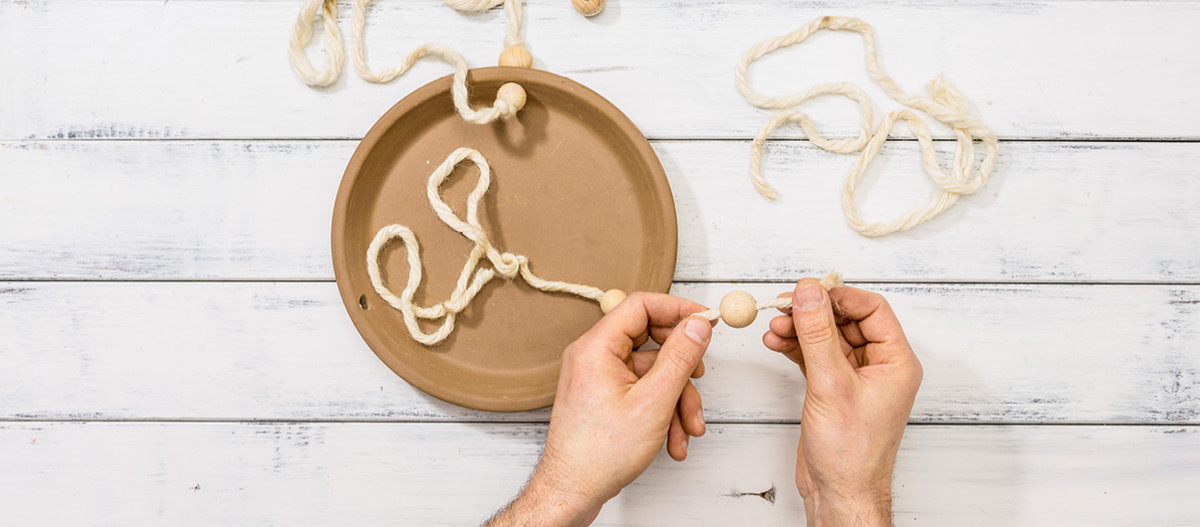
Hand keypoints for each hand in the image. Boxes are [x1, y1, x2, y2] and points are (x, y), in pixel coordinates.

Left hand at [486, 293, 712, 526]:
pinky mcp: (604, 397)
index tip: (706, 320)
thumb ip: (679, 358)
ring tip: (688, 429)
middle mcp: (594, 356)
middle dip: (682, 368)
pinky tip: (672, 440)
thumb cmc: (598, 453)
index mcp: (597, 347)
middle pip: (651, 341)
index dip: (678, 309)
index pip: (641, 305)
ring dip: (676, 400)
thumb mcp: (652, 402)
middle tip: (701, 376)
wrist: (572, 491)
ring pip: (651, 372)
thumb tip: (697, 325)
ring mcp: (598, 377)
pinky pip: (641, 391)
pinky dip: (661, 412)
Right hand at [763, 279, 921, 525]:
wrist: (839, 493)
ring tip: (774, 328)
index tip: (808, 290)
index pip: (872, 310)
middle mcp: (879, 367)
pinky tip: (775, 343)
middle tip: (784, 307)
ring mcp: (855, 379)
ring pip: (827, 338)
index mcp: (896, 362)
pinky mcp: (833, 390)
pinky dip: (795, 347)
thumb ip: (818, 335)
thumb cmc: (852, 454)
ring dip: (800, 329)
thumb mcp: (832, 385)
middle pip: (846, 321)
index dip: (839, 296)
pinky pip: (815, 356)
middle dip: (813, 313)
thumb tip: (809, 294)